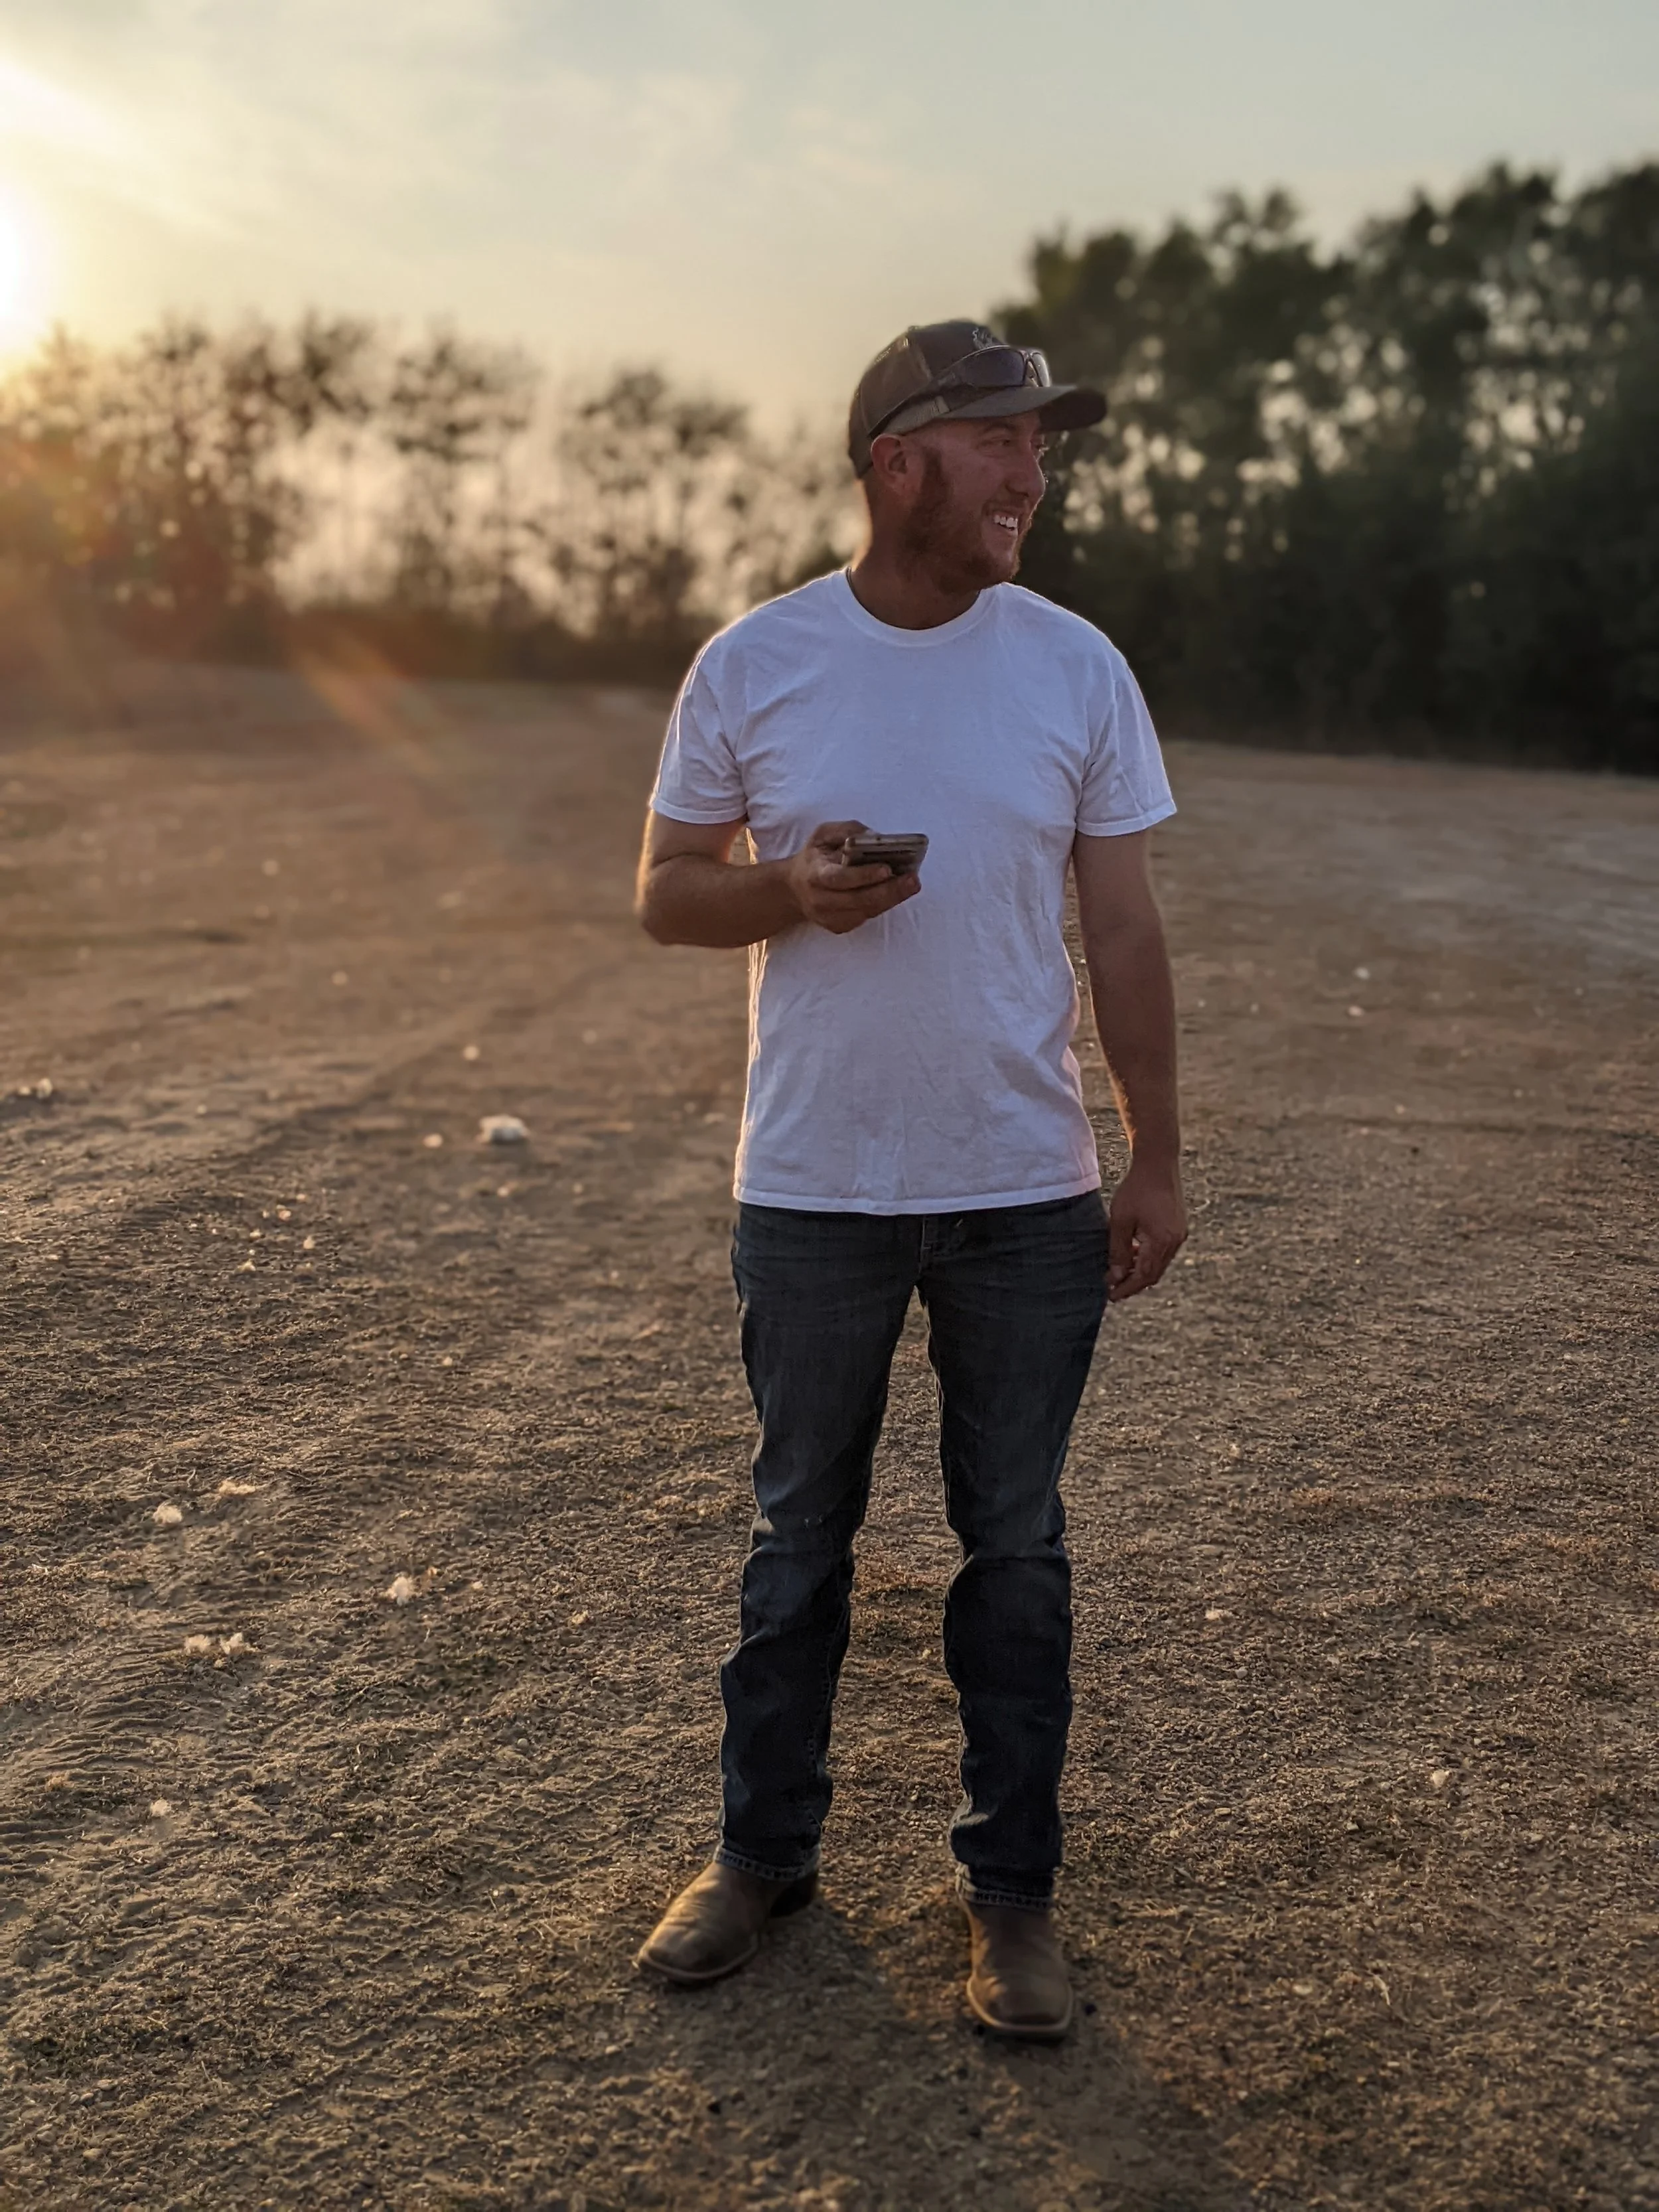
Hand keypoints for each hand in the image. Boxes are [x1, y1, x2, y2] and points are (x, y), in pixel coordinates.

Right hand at [786, 819, 921, 935]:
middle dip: (889, 890)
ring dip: (892, 898)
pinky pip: (866, 917)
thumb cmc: (815, 857)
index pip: (840, 879)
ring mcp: (829, 918)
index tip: (887, 868)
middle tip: (913, 880)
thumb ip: (848, 831)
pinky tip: (897, 892)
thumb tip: (875, 837)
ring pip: (866, 911)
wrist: (793, 889)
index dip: (864, 875)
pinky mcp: (839, 927)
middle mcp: (820, 900)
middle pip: (859, 900)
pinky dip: (883, 904)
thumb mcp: (823, 835)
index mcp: (814, 874)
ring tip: (911, 884)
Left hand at [1107, 1158, 1186, 1301]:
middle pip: (1154, 1273)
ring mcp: (1179, 1234)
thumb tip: (1116, 1277)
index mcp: (1162, 1241)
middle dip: (1133, 1282)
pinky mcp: (1178, 1227)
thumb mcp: (1120, 1221)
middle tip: (1113, 1287)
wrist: (1158, 1163)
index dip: (1127, 1288)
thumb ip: (1118, 1251)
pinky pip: (1163, 1251)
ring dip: (1140, 1270)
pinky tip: (1133, 1252)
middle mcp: (1175, 1241)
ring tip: (1119, 1271)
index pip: (1144, 1276)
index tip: (1111, 1296)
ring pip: (1159, 1263)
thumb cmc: (1136, 1189)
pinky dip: (1148, 1257)